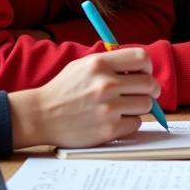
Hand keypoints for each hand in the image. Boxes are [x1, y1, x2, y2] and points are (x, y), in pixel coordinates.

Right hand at [8, 47, 159, 148]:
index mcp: (100, 64)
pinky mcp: (108, 130)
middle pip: (150, 84)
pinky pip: (136, 124)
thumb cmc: (64, 90)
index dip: (148, 67)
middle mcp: (106, 84)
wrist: (39, 116)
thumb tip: (142, 69)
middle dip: (150, 89)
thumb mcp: (83, 65)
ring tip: (123, 107)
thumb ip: (112, 63)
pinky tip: (114, 120)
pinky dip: (129, 123)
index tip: (144, 74)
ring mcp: (108, 108)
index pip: (142, 59)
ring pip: (146, 105)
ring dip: (139, 106)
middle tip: (143, 93)